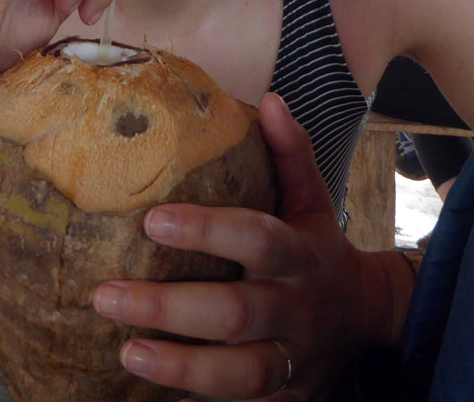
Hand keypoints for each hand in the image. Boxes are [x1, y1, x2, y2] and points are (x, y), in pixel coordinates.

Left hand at [92, 95, 390, 400]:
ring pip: (240, 373)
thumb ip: (290, 153)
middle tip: (105, 295)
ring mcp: (291, 359)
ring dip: (180, 367)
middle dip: (169, 308)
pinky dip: (196, 400)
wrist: (368, 319)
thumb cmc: (318, 250)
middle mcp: (294, 308)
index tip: (151, 221)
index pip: (255, 238)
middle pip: (236, 313)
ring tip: (125, 351)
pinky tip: (147, 391)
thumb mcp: (312, 200)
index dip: (207, 230)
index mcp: (298, 254)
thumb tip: (267, 100)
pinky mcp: (283, 397)